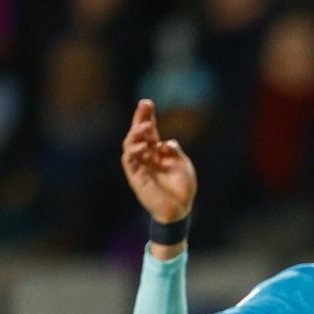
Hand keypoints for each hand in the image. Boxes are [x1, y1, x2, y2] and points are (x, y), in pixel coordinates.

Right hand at [120, 99, 196, 231]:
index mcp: (158, 152)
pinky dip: (133, 151)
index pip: (150, 131)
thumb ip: (175, 152)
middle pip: (139, 134)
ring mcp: (140, 165)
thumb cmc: (183, 189)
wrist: (179, 210)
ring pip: (131, 144)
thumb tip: (165, 142)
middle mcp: (147, 156)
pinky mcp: (135, 177)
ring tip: (144, 126)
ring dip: (136, 134)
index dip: (148, 117)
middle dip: (140, 119)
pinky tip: (140, 145)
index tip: (148, 103)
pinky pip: (129, 161)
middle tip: (144, 105)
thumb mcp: (184, 165)